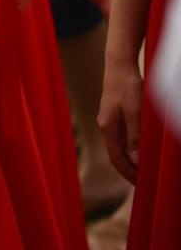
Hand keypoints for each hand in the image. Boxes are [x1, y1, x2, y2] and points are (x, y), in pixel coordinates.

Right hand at [99, 56, 143, 182]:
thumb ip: (135, 137)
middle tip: (143, 182)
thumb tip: (136, 160)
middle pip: (116, 154)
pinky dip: (130, 147)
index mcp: (108, 127)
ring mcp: (109, 119)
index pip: (116, 158)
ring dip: (130, 159)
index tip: (140, 185)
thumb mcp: (135, 113)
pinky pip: (121, 136)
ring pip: (118, 145)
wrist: (119, 65)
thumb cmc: (128, 87)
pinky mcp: (115, 113)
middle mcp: (106, 125)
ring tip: (143, 169)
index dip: (127, 173)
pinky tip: (139, 149)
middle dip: (128, 169)